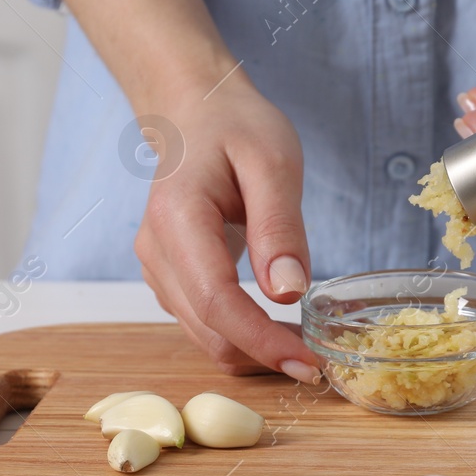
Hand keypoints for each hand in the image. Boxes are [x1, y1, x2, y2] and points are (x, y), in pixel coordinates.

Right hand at [135, 75, 320, 379]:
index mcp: (178, 218)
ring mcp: (157, 268)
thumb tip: (287, 294)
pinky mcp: (169, 277)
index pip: (217, 300)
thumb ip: (279, 226)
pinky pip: (202, 323)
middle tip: (318, 360)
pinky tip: (275, 327)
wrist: (196, 112)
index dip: (262, 341)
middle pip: (208, 329)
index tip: (308, 362)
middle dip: (262, 355)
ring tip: (303, 343)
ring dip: (252, 350)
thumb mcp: (273, 162)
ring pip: (203, 335)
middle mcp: (156, 250)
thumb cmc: (236, 127)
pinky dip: (239, 335)